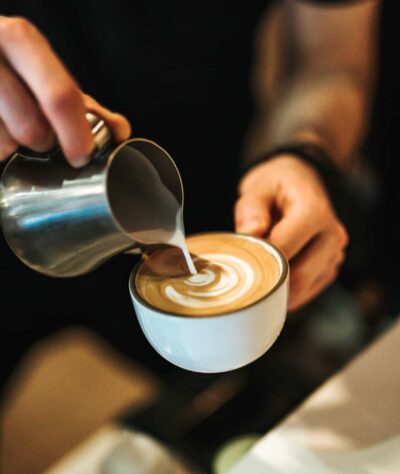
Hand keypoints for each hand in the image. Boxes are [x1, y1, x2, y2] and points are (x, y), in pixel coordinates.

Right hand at [0, 16, 130, 166]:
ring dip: (13, 147)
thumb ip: (81, 103)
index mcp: (20, 41)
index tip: (81, 156)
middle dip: (43, 142)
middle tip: (39, 134)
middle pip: (32, 129)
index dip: (76, 136)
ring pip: (6, 144)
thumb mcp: (44, 74)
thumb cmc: (9, 69)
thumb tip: (119, 130)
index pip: (60, 97)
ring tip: (9, 124)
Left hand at [235, 155, 347, 310]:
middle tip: (246, 272)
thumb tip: (250, 234)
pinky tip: (275, 273)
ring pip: (303, 288)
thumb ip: (251, 209)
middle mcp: (332, 234)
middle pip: (298, 275)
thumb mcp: (259, 186)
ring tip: (261, 267)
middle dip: (269, 278)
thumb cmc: (276, 185)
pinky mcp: (330, 268)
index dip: (260, 258)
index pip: (285, 247)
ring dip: (278, 286)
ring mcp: (335, 254)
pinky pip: (307, 291)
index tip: (242, 258)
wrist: (299, 183)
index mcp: (314, 211)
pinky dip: (287, 290)